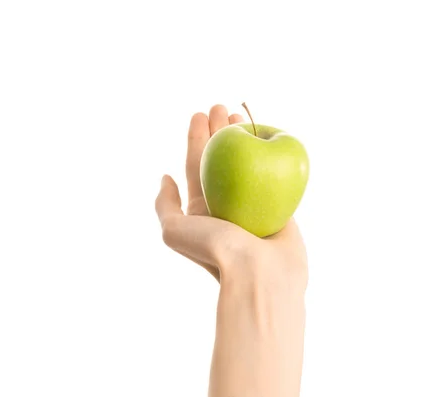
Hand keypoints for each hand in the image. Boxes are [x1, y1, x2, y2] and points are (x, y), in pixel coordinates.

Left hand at [155, 104, 306, 289]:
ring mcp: (253, 205)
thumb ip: (164, 206)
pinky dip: (270, 155)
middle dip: (219, 132)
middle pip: (221, 159)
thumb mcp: (174, 231)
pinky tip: (270, 139)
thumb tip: (165, 178)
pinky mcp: (279, 206)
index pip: (196, 165)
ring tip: (242, 116)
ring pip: (248, 163)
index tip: (200, 114)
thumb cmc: (214, 252)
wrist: (259, 274)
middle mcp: (227, 205)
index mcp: (202, 210)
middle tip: (221, 106)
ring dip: (244, 139)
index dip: (196, 138)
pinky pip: (274, 174)